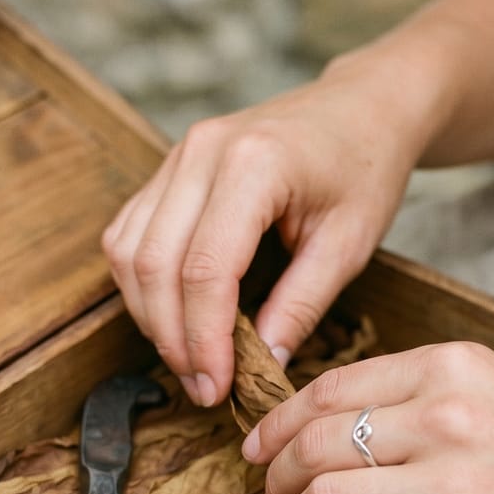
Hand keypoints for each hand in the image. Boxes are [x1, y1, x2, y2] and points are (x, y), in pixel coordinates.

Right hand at [102, 58, 437, 407]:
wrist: (361, 106)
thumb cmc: (366, 167)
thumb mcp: (351, 242)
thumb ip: (301, 304)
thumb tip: (263, 365)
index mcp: (254, 165)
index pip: (205, 269)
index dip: (203, 338)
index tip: (217, 387)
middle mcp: (201, 154)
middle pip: (154, 264)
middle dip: (170, 336)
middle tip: (201, 384)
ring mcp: (176, 156)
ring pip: (127, 251)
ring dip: (148, 313)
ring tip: (185, 356)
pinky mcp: (166, 168)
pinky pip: (128, 233)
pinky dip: (140, 282)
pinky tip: (171, 313)